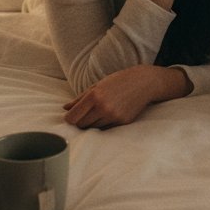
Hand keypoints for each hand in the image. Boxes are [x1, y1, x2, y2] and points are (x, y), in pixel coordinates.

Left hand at [63, 65, 189, 128]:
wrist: (144, 82)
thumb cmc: (118, 81)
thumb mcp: (97, 85)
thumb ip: (80, 98)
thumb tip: (65, 108)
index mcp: (94, 96)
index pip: (72, 117)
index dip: (69, 118)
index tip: (71, 116)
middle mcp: (103, 107)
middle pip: (81, 125)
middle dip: (80, 121)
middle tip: (85, 114)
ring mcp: (113, 116)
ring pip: (93, 128)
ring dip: (92, 123)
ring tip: (99, 112)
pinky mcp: (122, 122)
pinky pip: (106, 128)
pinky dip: (104, 124)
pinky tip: (110, 113)